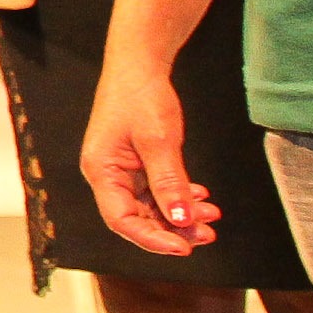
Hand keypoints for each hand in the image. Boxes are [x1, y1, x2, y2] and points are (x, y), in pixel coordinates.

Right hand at [86, 58, 222, 254]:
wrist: (139, 65)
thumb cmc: (140, 97)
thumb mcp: (159, 141)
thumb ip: (169, 183)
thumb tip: (182, 220)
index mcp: (101, 171)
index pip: (122, 220)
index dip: (152, 238)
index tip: (184, 247)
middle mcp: (107, 175)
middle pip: (137, 218)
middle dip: (172, 229)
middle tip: (207, 234)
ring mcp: (122, 170)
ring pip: (150, 207)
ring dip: (180, 215)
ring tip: (211, 216)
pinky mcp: (136, 163)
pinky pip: (156, 192)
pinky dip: (179, 198)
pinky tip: (200, 195)